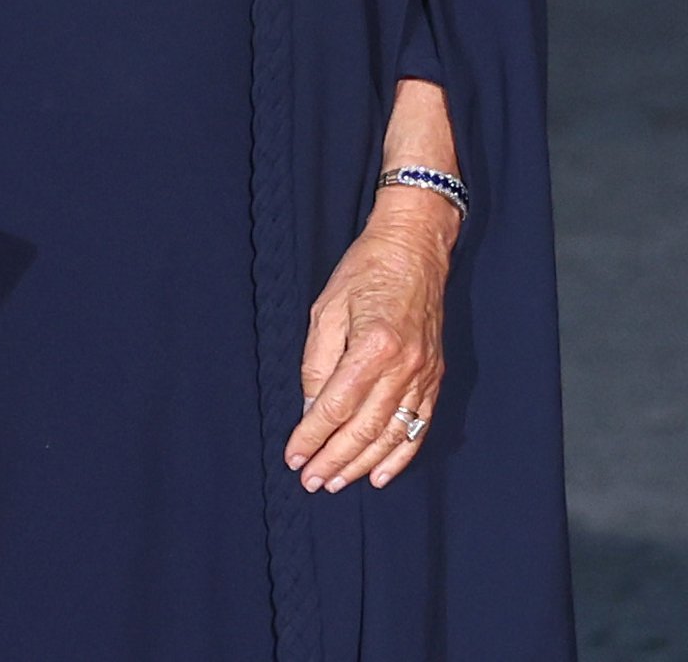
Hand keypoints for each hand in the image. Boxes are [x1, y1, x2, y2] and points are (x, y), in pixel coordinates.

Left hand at [281, 195, 453, 492]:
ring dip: (362, 464)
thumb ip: (317, 362)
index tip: (294, 457)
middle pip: (364, 428)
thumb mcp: (326, 308)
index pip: (336, 405)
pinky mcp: (435, 377)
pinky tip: (381, 474)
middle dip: (334, 459)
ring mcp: (424, 375)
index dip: (312, 436)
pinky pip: (419, 426)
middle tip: (311, 481)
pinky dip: (401, 455)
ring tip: (336, 482)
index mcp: (373, 345)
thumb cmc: (364, 271)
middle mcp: (403, 366)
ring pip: (392, 435)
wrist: (414, 248)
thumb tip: (312, 409)